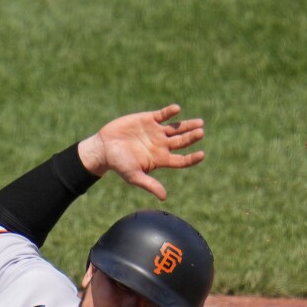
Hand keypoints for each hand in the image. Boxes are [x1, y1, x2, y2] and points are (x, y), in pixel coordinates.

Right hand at [78, 104, 205, 199]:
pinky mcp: (148, 120)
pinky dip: (170, 112)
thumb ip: (150, 184)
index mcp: (160, 159)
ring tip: (199, 123)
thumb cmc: (118, 164)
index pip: (181, 160)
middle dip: (191, 137)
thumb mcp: (134, 176)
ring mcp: (155, 131)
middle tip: (201, 133)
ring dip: (187, 125)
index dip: (192, 158)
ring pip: (176, 128)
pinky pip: (162, 115)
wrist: (104, 148)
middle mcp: (161, 145)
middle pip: (181, 141)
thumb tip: (164, 197)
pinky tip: (176, 109)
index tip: (202, 155)